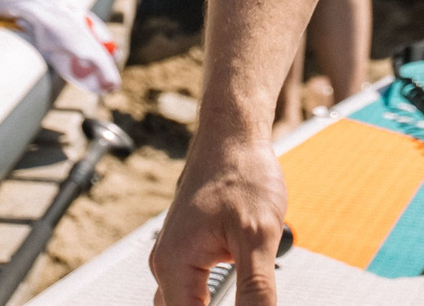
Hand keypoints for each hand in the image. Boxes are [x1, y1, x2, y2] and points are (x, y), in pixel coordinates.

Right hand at [151, 131, 286, 305]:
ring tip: (246, 297)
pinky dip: (211, 302)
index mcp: (174, 265)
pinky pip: (193, 292)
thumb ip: (256, 291)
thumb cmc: (242, 173)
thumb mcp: (257, 237)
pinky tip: (240, 297)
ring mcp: (175, 257)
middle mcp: (166, 265)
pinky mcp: (188, 251)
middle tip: (250, 304)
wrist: (233, 135)